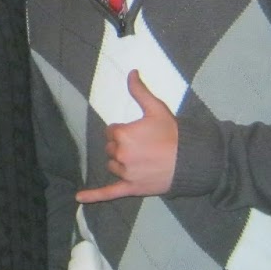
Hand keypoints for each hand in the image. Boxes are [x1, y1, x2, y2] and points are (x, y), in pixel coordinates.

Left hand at [79, 72, 178, 203]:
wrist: (191, 159)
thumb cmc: (173, 133)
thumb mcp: (156, 108)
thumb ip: (139, 91)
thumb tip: (131, 72)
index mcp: (122, 134)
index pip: (111, 130)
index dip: (124, 130)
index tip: (138, 132)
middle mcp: (120, 154)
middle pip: (110, 148)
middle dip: (122, 145)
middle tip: (143, 145)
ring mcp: (125, 173)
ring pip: (112, 165)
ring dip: (120, 162)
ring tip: (140, 159)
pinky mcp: (131, 188)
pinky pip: (108, 193)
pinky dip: (93, 196)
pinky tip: (79, 197)